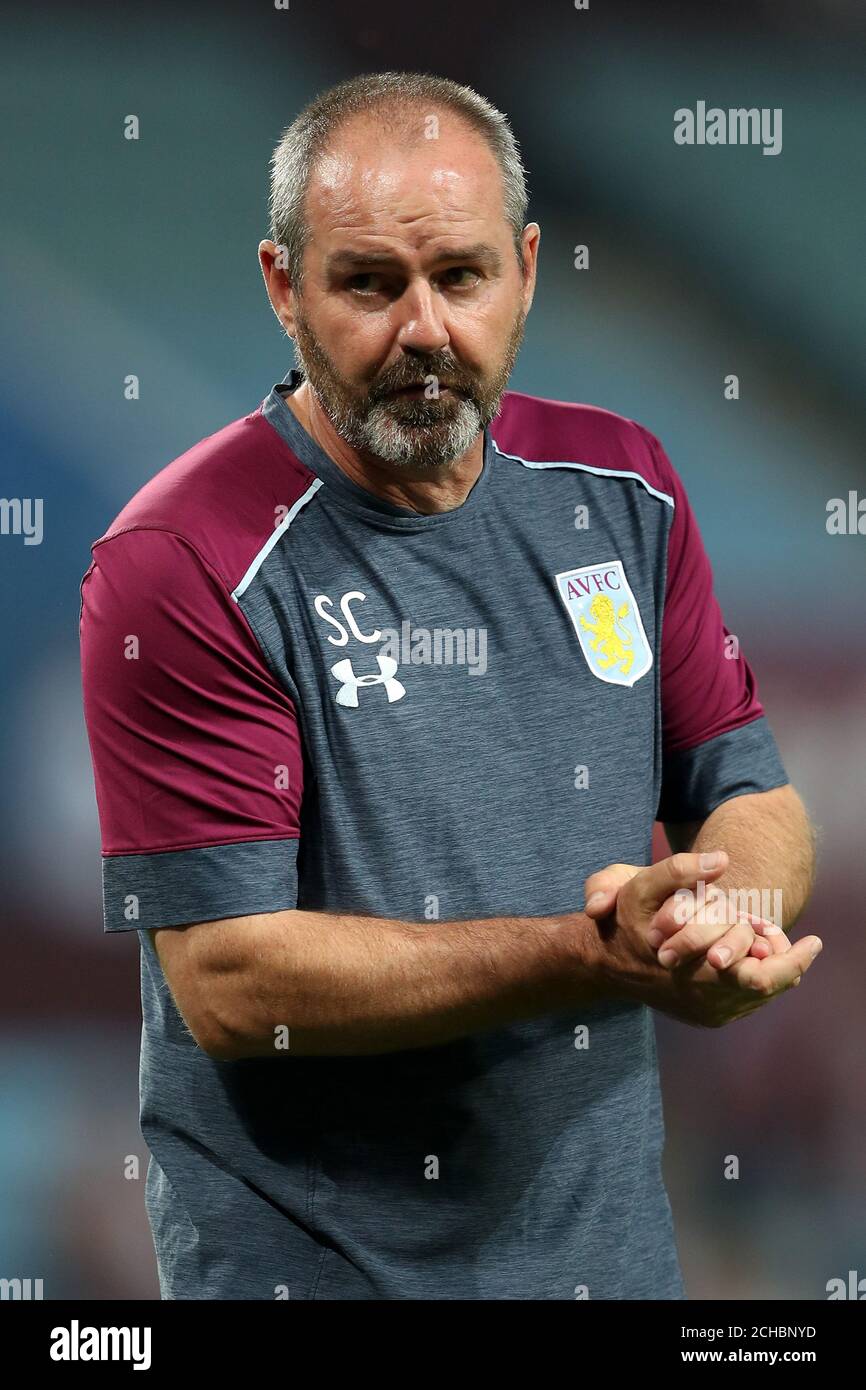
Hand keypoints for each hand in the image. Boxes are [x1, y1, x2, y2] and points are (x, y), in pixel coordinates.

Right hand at [582, 852, 822, 1026]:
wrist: (603, 962)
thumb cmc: (624, 921)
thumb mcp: (640, 886)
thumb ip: (679, 869)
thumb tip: (722, 860)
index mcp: (697, 976)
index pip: (763, 978)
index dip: (794, 960)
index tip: (815, 940)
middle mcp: (706, 1003)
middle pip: (771, 989)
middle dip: (787, 960)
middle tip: (792, 938)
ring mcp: (707, 1014)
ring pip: (761, 997)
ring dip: (771, 968)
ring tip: (768, 941)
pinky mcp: (705, 1017)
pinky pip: (746, 1002)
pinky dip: (756, 979)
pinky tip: (751, 956)